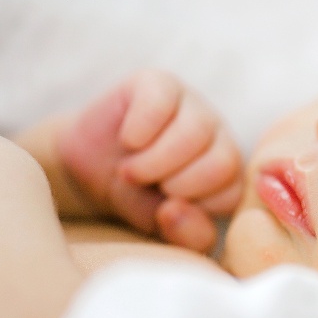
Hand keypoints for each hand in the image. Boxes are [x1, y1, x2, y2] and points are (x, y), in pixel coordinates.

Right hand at [58, 70, 242, 251]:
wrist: (86, 170)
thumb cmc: (136, 200)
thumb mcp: (161, 228)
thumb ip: (186, 233)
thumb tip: (176, 207)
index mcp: (228, 173)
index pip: (231, 193)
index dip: (193, 207)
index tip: (162, 206)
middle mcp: (219, 136)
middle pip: (223, 160)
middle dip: (178, 183)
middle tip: (144, 186)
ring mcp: (193, 105)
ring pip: (197, 131)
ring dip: (156, 160)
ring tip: (131, 170)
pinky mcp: (160, 83)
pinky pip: (163, 100)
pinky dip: (141, 128)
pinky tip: (128, 140)